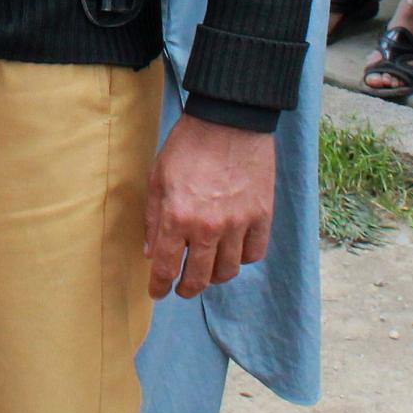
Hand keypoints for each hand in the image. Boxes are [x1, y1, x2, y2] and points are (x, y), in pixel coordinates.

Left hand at [146, 110, 274, 298]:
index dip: (159, 286)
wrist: (229, 120)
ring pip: (227, 271)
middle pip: (198, 278)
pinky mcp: (262, 216)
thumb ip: (152, 218)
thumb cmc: (188, 145)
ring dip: (214, 276)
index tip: (157, 293)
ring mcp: (238, 224)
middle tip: (182, 288)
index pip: (165, 267)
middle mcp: (207, 227)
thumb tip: (150, 252)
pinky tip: (233, 251)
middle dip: (186, 288)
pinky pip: (253, 254)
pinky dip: (242, 258)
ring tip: (207, 269)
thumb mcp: (157, 177)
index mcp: (176, 217)